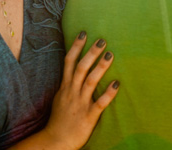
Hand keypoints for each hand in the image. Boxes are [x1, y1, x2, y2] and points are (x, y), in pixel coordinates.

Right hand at [42, 32, 119, 149]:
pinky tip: (117, 83)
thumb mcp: (60, 97)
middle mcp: (72, 92)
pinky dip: (108, 93)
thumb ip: (68, 84)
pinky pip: (99, 103)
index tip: (84, 33)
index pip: (69, 61)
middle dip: (90, 53)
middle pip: (81, 67)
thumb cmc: (59, 119)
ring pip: (90, 81)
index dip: (76, 46)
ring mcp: (80, 103)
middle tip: (102, 40)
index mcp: (65, 86)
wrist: (55, 142)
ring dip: (100, 67)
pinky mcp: (88, 116)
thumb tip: (73, 71)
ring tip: (110, 54)